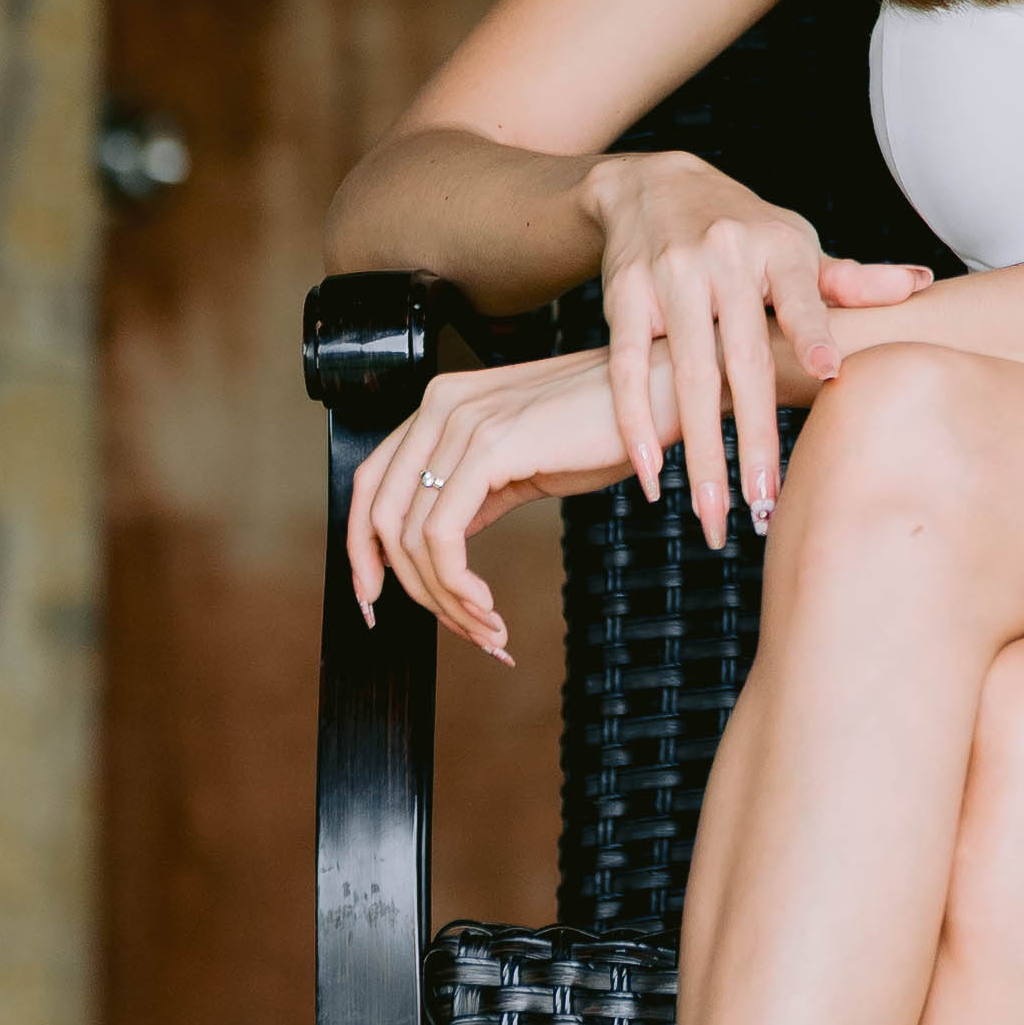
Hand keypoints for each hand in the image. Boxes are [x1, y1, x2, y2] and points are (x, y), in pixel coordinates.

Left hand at [345, 349, 637, 660]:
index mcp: (442, 403)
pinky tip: (487, 605)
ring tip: (487, 628)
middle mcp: (440, 405)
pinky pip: (442, 536)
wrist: (661, 396)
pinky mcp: (490, 446)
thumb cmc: (604, 428)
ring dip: (445, 599)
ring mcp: (462, 421)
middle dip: (408, 587)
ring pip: (413, 536)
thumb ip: (472, 489)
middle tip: (454, 628)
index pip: (370, 484)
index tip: (376, 598)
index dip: (362, 548)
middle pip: (381, 516)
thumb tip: (438, 542)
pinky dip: (456, 584)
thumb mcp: (522, 459)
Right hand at [587, 152, 930, 538]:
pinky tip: (649, 475)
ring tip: (715, 513)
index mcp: (776, 248)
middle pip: (742, 361)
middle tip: (766, 507)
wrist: (652, 183)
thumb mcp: (795, 242)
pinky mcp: (624, 298)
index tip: (831, 377)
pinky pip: (628, 370)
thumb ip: (847, 281)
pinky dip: (635, 423)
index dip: (814, 335)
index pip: (800, 298)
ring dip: (700, 451)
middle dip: (755, 438)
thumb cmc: (743, 227)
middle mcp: (722, 261)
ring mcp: (669, 280)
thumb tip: (920, 286)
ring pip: (688, 377)